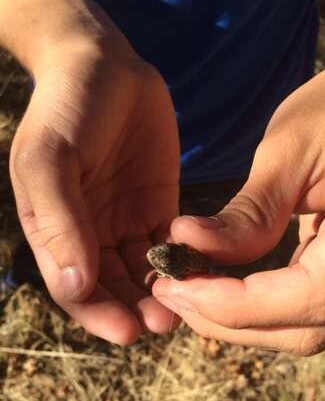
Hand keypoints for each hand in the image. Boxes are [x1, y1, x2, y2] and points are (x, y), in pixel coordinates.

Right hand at [10, 35, 179, 343]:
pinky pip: (171, 243)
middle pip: (112, 287)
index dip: (98, 314)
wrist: (104, 67)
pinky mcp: (159, 205)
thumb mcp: (50, 160)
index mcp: (55, 230)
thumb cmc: (67, 109)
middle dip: (135, 309)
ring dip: (161, 292)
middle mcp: (89, 233)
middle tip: (163, 324)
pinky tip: (198, 272)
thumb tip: (74, 286)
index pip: (74, 287)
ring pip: (143, 271)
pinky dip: (183, 261)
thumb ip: (59, 222)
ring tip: (184, 307)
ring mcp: (125, 220)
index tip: (127, 332)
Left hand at [153, 58, 324, 354]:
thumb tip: (186, 245)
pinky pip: (302, 311)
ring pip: (300, 329)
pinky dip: (256, 307)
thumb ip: (248, 213)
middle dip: (227, 318)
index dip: (235, 304)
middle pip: (302, 329)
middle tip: (169, 291)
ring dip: (237, 318)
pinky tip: (218, 287)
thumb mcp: (293, 152)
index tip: (175, 287)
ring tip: (185, 289)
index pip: (308, 298)